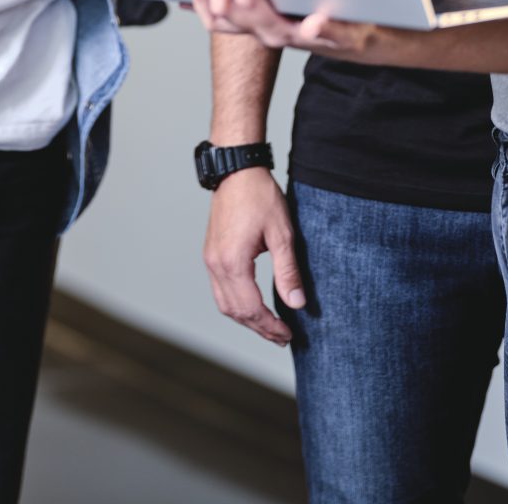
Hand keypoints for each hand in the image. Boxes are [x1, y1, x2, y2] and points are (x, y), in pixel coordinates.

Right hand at [203, 167, 305, 345]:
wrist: (237, 170)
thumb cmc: (260, 197)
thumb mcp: (282, 234)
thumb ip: (287, 271)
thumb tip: (296, 304)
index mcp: (232, 263)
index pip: (251, 308)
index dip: (270, 326)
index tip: (288, 335)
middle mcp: (216, 264)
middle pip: (235, 311)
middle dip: (259, 328)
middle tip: (282, 337)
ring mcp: (210, 259)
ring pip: (224, 304)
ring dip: (246, 319)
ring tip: (269, 327)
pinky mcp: (211, 253)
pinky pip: (220, 290)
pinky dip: (236, 304)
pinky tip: (252, 305)